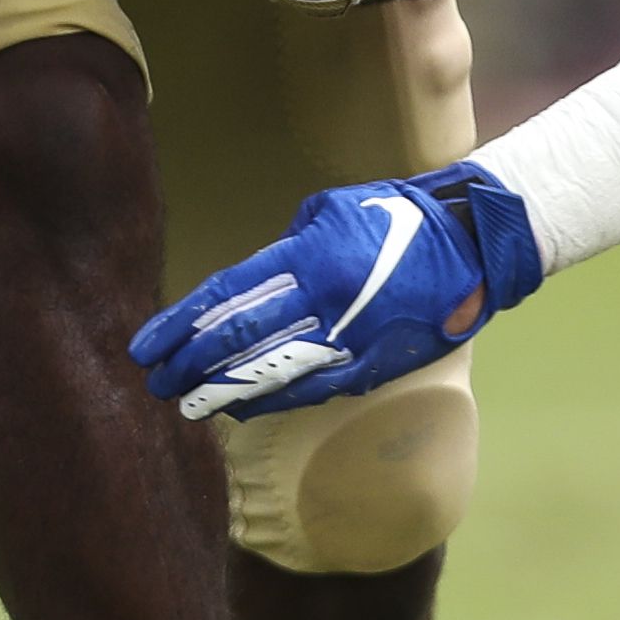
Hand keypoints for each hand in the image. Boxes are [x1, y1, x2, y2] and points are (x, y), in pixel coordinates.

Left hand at [132, 161, 542, 420]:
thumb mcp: (333, 211)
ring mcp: (348, 338)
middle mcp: (323, 301)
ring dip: (221, 392)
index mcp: (309, 256)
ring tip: (185, 404)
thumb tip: (256, 282)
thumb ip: (289, 246)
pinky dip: (269, 400)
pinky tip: (239, 408)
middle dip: (190, 364)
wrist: (473, 246)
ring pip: (270, 373)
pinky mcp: (370, 365)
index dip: (182, 325)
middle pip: (239, 340)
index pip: (228, 297)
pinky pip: (309, 389)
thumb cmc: (399, 217)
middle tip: (155, 381)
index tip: (146, 345)